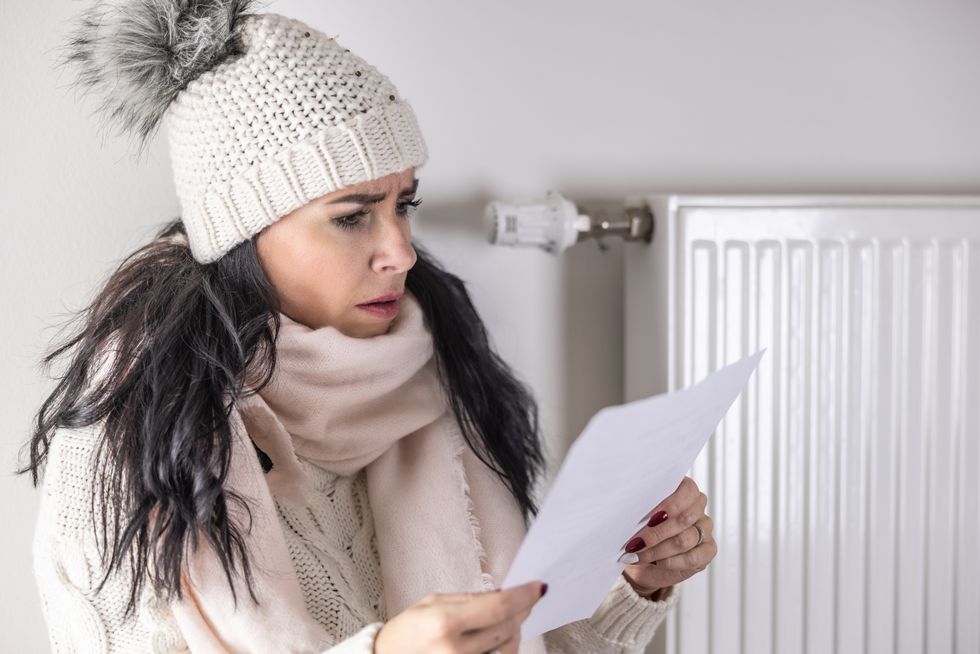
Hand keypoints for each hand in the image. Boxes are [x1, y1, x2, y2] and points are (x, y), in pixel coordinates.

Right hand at [374, 580, 546, 653]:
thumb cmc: (408, 631)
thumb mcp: (434, 602)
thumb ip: (471, 599)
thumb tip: (506, 594)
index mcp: (445, 622)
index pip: (499, 606)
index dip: (524, 595)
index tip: (538, 587)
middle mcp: (455, 649)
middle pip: (507, 627)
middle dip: (520, 610)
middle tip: (523, 599)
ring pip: (506, 647)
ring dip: (513, 630)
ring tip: (507, 618)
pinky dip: (502, 647)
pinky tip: (497, 636)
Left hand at [618, 476, 715, 596]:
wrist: (642, 559)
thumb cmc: (639, 531)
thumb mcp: (638, 516)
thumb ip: (642, 509)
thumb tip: (634, 510)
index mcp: (683, 490)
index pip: (688, 490)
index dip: (671, 503)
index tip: (650, 517)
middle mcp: (697, 507)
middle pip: (685, 518)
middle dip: (656, 533)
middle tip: (635, 542)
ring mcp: (705, 529)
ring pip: (685, 539)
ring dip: (658, 550)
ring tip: (638, 554)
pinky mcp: (708, 550)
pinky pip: (692, 558)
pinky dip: (670, 562)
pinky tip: (656, 562)